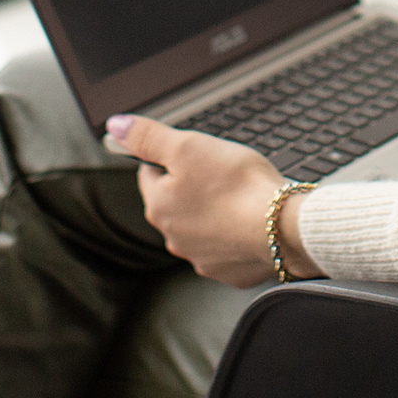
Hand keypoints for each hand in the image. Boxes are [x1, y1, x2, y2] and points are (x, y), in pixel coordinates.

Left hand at [105, 114, 321, 287]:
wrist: (282, 227)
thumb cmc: (237, 186)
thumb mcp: (188, 146)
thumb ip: (147, 136)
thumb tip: (115, 127)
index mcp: (159, 207)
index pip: (150, 173)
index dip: (172, 157)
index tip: (195, 153)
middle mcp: (174, 238)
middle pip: (176, 201)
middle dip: (194, 185)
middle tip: (222, 171)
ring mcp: (202, 258)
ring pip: (200, 225)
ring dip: (214, 210)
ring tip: (240, 195)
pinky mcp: (229, 271)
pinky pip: (226, 246)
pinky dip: (235, 233)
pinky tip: (250, 219)